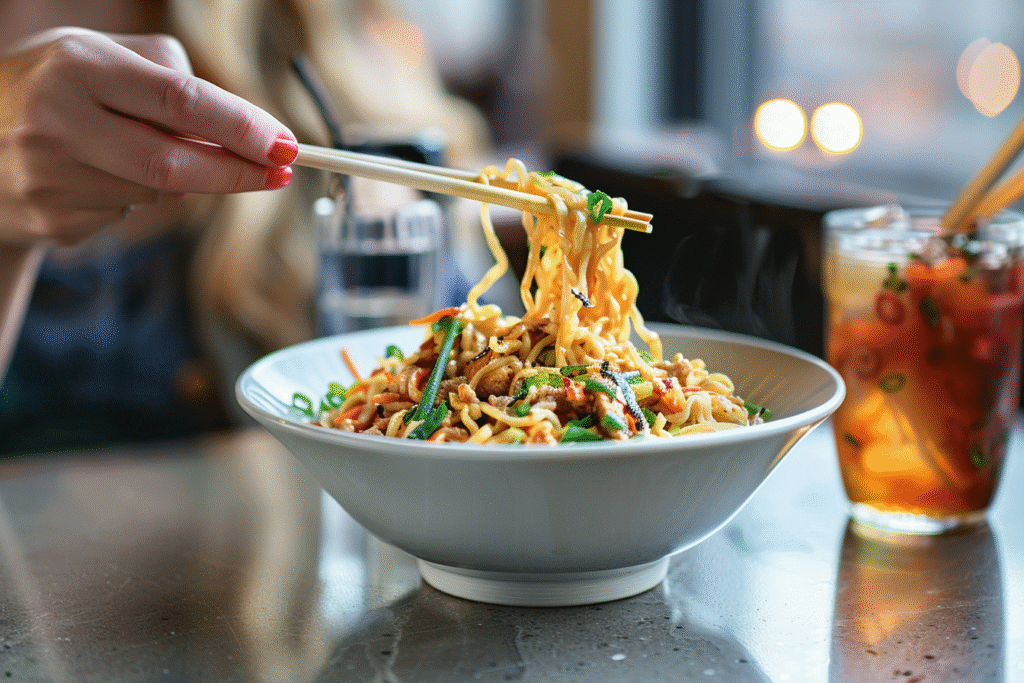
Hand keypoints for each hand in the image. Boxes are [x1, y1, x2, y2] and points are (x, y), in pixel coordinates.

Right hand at [0, 28, 297, 244]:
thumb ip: (166, 76)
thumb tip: (242, 126)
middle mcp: (58, 121)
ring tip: (139, 148)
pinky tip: (101, 173)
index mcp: (75, 66)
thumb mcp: (95, 55)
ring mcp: (49, 178)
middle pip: (175, 163)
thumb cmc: (51, 87)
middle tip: (277, 173)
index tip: (285, 146)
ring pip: (157, 192)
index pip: (180, 101)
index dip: (241, 127)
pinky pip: (127, 213)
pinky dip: (136, 195)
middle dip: (237, 172)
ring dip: (178, 178)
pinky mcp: (51, 219)